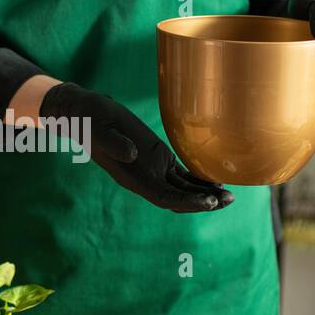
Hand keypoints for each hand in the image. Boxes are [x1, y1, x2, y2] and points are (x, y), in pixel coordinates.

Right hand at [40, 83, 232, 212]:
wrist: (85, 112)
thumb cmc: (91, 120)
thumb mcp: (101, 129)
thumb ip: (115, 143)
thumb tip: (131, 153)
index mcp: (134, 178)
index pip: (166, 198)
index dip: (188, 201)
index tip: (209, 201)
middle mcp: (146, 179)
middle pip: (180, 199)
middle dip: (204, 201)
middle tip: (229, 200)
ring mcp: (152, 170)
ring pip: (183, 189)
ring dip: (205, 194)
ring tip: (229, 195)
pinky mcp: (157, 158)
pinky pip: (181, 175)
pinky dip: (197, 180)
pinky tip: (215, 181)